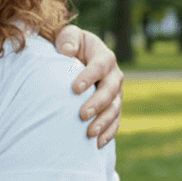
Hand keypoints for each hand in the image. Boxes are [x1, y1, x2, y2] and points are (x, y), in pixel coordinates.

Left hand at [55, 25, 122, 147]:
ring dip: (103, 122)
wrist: (75, 57)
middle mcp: (114, 75)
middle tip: (82, 115)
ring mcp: (115, 92)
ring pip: (114, 108)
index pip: (100, 66)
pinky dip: (108, 133)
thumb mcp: (66, 36)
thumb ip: (67, 39)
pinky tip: (98, 144)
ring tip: (89, 133)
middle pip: (110, 90)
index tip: (74, 89)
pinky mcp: (112, 107)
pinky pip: (115, 121)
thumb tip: (67, 50)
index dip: (89, 77)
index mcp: (104, 56)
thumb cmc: (68, 46)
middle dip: (98, 104)